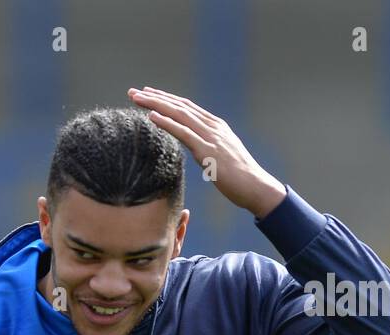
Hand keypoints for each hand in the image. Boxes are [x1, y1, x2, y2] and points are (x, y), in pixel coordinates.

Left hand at [128, 87, 285, 218]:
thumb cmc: (239, 178)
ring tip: (137, 98)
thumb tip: (196, 148)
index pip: (186, 107)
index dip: (166, 99)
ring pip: (179, 114)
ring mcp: (211, 137)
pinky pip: (183, 133)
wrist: (256, 187)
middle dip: (155, 97)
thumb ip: (208, 147)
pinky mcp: (208, 151)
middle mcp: (213, 126)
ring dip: (155, 105)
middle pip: (180, 106)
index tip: (148, 94)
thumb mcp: (221, 157)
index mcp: (216, 126)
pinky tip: (151, 117)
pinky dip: (166, 123)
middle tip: (133, 92)